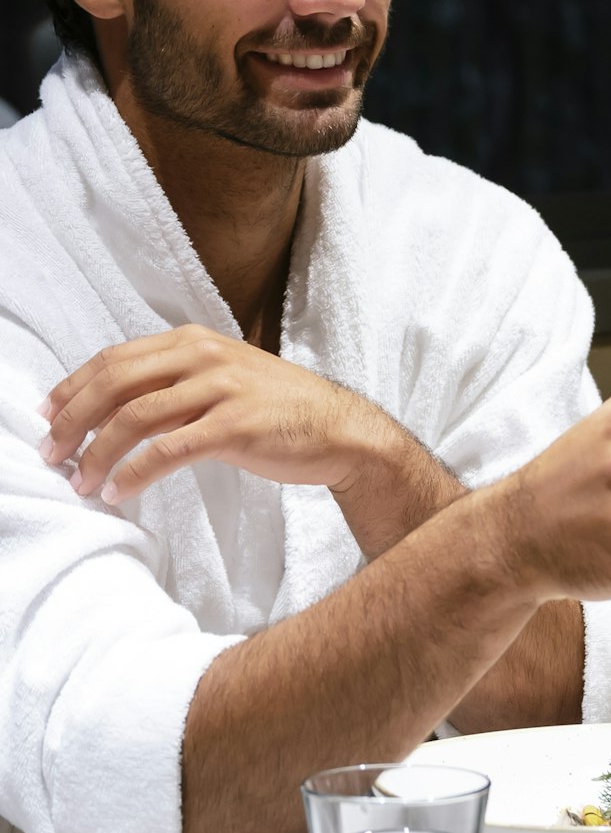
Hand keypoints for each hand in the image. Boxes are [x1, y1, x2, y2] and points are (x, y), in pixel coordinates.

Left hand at [39, 326, 402, 505]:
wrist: (342, 431)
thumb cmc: (280, 410)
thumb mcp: (224, 380)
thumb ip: (175, 384)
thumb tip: (116, 410)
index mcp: (195, 340)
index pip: (115, 358)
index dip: (72, 387)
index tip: (47, 416)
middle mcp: (204, 356)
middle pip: (115, 383)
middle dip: (73, 421)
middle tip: (51, 453)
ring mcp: (222, 389)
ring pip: (134, 417)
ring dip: (97, 454)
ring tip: (80, 481)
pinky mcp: (235, 427)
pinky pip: (167, 451)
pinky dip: (133, 473)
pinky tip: (118, 492)